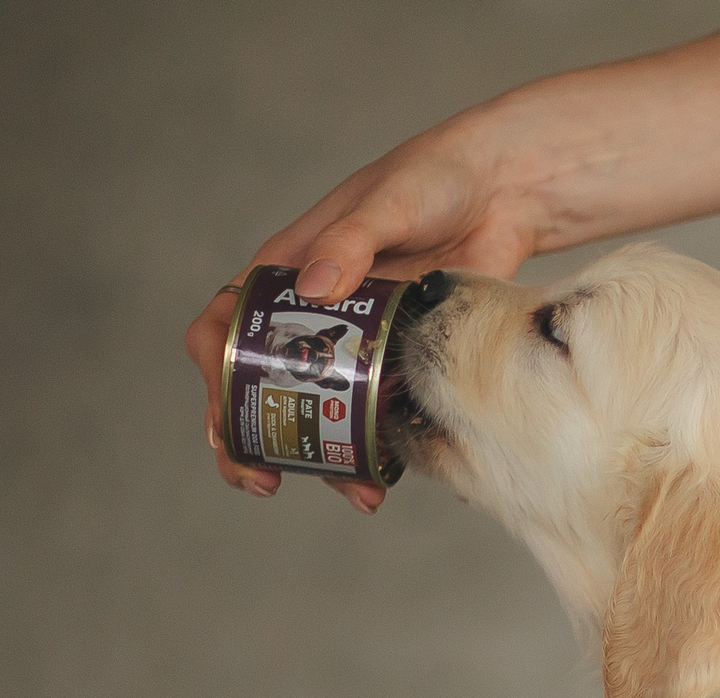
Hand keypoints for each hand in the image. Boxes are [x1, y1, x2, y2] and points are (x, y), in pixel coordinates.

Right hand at [182, 107, 544, 509]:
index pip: (224, 330)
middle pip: (262, 389)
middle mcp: (313, 318)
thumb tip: (315, 288)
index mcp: (287, 275)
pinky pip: (383, 415)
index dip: (214, 377)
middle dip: (256, 442)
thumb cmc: (432, 180)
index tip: (226, 420)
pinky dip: (382, 451)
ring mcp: (360, 347)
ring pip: (324, 414)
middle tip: (268, 481)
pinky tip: (396, 478)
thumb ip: (352, 240)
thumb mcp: (389, 203)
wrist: (504, 194)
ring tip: (358, 495)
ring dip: (328, 459)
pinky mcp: (407, 364)